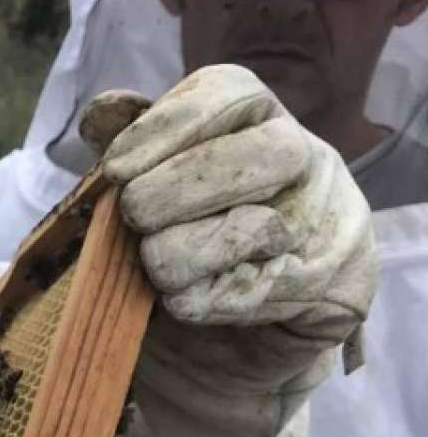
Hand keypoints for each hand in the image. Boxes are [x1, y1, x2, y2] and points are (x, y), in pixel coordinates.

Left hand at [79, 68, 378, 436]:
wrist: (222, 344)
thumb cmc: (180, 248)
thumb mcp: (145, 194)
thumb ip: (127, 150)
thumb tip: (101, 113)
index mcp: (261, 122)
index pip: (232, 92)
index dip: (167, 126)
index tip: (115, 167)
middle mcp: (308, 163)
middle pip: (260, 153)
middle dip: (178, 188)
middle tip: (132, 219)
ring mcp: (328, 225)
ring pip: (259, 227)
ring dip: (183, 254)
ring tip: (153, 268)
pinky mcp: (334, 290)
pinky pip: (260, 292)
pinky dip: (204, 302)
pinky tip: (179, 304)